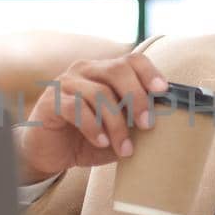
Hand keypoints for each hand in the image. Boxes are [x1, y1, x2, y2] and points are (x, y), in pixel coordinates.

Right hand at [14, 53, 168, 183]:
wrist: (50, 155)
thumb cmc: (87, 139)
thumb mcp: (118, 132)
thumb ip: (135, 123)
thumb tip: (164, 122)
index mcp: (104, 72)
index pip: (131, 60)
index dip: (149, 72)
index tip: (163, 91)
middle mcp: (85, 71)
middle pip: (117, 70)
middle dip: (136, 97)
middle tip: (147, 125)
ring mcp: (65, 83)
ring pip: (99, 93)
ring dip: (116, 124)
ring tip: (124, 149)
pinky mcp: (50, 101)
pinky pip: (75, 108)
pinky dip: (92, 126)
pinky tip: (100, 142)